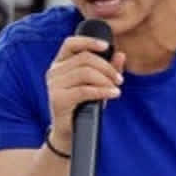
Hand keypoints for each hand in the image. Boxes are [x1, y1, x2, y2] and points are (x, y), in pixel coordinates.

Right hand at [45, 35, 126, 152]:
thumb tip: (121, 54)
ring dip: (106, 80)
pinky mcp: (58, 99)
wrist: (71, 134)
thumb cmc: (84, 106)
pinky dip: (102, 91)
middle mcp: (54, 72)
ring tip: (116, 88)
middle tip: (119, 80)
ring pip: (85, 73)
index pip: (71, 43)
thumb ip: (108, 69)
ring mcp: (54, 85)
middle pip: (84, 59)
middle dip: (107, 67)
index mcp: (60, 64)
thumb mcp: (98, 85)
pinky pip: (84, 90)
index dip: (89, 41)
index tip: (107, 46)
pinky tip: (113, 94)